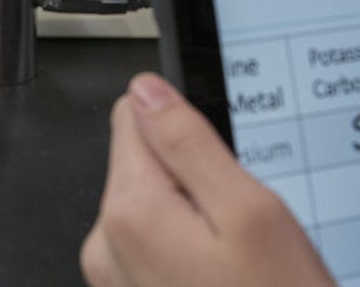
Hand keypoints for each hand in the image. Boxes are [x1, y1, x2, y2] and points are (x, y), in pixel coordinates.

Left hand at [81, 73, 333, 286]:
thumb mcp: (251, 212)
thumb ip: (190, 142)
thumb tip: (146, 90)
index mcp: (131, 211)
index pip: (133, 113)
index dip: (184, 122)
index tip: (220, 154)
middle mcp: (107, 245)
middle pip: (142, 161)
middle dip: (193, 177)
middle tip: (242, 222)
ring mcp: (116, 280)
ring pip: (153, 205)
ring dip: (194, 218)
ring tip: (240, 259)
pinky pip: (157, 247)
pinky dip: (190, 252)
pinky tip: (227, 280)